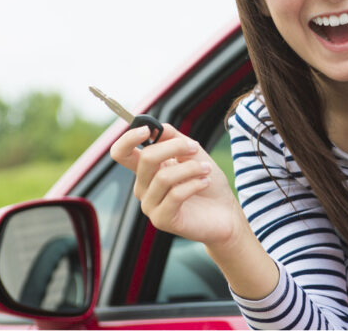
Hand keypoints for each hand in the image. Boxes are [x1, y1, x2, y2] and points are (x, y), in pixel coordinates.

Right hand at [110, 124, 243, 245]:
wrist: (225, 212)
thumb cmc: (207, 181)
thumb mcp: (193, 153)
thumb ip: (174, 138)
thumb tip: (157, 127)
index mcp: (146, 169)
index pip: (121, 153)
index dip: (128, 139)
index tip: (148, 129)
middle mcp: (143, 187)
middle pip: (146, 159)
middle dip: (174, 147)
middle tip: (195, 147)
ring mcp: (150, 205)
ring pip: (163, 177)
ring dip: (190, 168)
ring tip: (207, 169)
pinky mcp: (161, 220)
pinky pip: (174, 195)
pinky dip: (194, 184)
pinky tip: (205, 182)